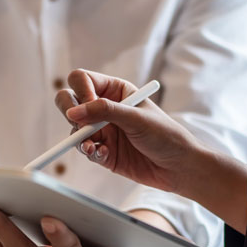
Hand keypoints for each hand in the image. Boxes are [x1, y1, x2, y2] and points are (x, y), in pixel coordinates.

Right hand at [56, 70, 203, 195]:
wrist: (177, 167)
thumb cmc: (165, 135)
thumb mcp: (136, 118)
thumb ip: (104, 111)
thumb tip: (73, 112)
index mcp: (115, 91)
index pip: (82, 80)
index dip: (80, 91)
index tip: (87, 104)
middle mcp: (105, 108)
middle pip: (69, 101)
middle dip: (69, 112)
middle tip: (78, 125)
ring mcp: (102, 130)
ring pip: (74, 129)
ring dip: (79, 137)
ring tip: (93, 147)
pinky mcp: (102, 151)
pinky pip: (84, 149)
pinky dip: (89, 152)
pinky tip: (102, 154)